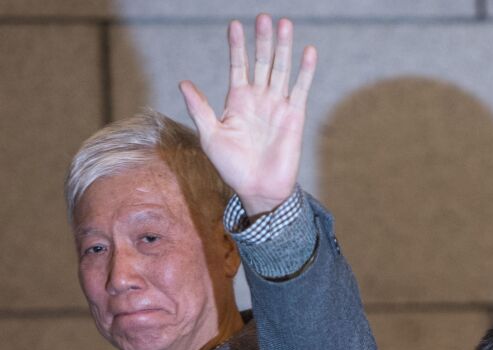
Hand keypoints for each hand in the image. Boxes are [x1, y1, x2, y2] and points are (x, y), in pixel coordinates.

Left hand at [180, 15, 315, 217]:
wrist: (258, 190)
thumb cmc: (232, 168)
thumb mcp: (210, 137)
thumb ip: (200, 109)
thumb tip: (184, 83)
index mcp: (238, 100)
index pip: (238, 65)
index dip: (236, 46)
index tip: (234, 25)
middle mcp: (259, 98)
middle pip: (261, 61)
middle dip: (262, 40)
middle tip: (264, 17)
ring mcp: (277, 106)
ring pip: (281, 70)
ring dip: (283, 47)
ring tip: (284, 24)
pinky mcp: (294, 117)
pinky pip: (301, 89)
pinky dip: (305, 71)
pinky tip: (309, 52)